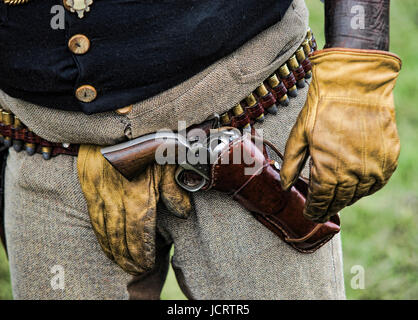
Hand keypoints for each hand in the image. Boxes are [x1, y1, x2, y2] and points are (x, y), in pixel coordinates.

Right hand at [77, 145, 190, 274]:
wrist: (118, 116)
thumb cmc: (148, 136)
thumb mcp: (168, 160)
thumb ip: (173, 189)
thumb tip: (183, 213)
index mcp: (138, 195)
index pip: (139, 234)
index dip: (143, 251)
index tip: (147, 263)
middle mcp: (116, 199)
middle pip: (120, 237)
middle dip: (127, 256)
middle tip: (134, 269)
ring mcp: (99, 192)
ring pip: (104, 229)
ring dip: (111, 248)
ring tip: (119, 261)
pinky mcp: (88, 183)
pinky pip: (92, 214)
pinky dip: (98, 231)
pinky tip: (103, 239)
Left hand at [280, 49, 400, 222]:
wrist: (355, 85)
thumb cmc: (324, 109)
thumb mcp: (298, 136)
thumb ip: (290, 165)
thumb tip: (285, 186)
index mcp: (328, 171)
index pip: (321, 202)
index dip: (314, 210)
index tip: (310, 213)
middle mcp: (353, 175)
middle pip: (339, 201)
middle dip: (328, 207)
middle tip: (321, 210)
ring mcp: (374, 169)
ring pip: (358, 195)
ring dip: (345, 198)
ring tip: (336, 198)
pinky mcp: (388, 160)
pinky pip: (376, 183)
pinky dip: (364, 188)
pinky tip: (355, 185)